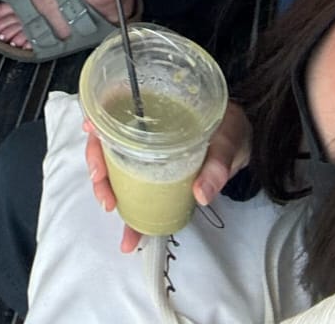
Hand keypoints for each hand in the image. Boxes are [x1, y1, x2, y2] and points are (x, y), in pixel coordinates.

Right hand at [83, 102, 250, 250]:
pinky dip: (130, 210)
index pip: (114, 104)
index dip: (97, 115)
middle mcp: (145, 127)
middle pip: (107, 139)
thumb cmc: (232, 130)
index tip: (91, 131)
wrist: (244, 144)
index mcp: (157, 107)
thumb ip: (217, 164)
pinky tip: (130, 230)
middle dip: (98, 165)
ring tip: (112, 209)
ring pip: (115, 165)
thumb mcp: (228, 140)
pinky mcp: (156, 173)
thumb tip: (201, 194)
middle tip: (106, 192)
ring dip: (108, 188)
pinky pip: (136, 188)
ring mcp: (148, 151)